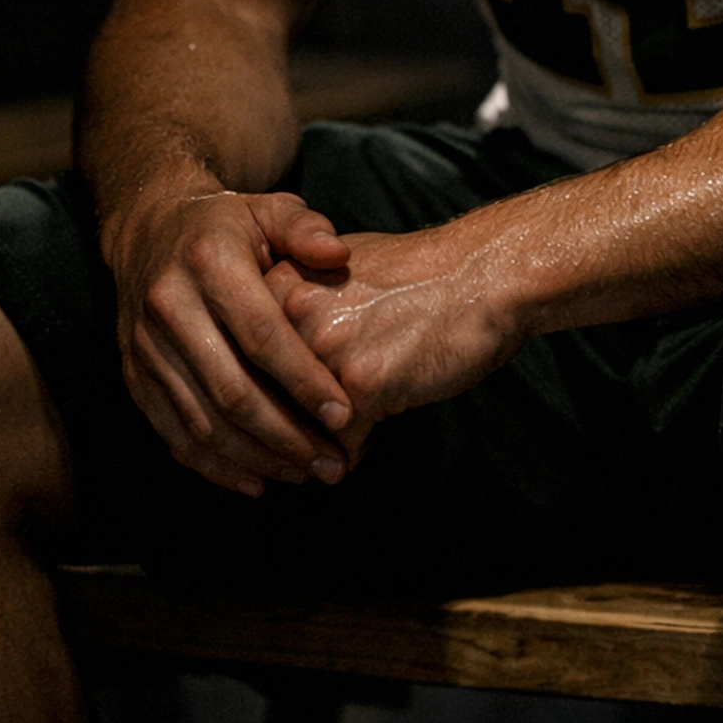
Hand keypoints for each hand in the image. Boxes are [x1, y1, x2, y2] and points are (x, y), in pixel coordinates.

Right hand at [110, 185, 358, 495]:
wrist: (147, 228)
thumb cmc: (225, 224)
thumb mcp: (269, 209)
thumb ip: (307, 230)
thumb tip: (338, 259)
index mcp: (209, 262)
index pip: (260, 334)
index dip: (303, 379)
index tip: (342, 415)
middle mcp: (169, 306)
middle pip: (232, 390)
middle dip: (286, 436)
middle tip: (332, 463)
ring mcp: (144, 346)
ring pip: (202, 421)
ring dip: (256, 459)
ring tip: (304, 474)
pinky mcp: (133, 375)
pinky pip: (173, 433)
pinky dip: (214, 466)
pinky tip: (256, 481)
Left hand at [265, 221, 520, 438]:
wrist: (483, 275)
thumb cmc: (421, 275)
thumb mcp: (342, 270)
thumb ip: (299, 307)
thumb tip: (271, 365)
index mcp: (281, 281)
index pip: (239, 360)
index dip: (256, 397)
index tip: (271, 418)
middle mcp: (292, 313)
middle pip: (260, 400)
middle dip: (283, 431)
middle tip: (305, 445)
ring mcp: (324, 350)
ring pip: (295, 430)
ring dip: (315, 449)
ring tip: (338, 445)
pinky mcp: (361, 386)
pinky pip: (340, 448)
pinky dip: (354, 452)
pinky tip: (374, 435)